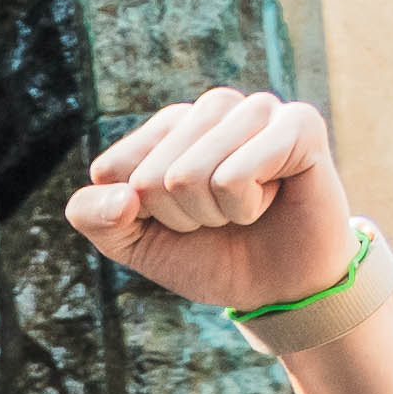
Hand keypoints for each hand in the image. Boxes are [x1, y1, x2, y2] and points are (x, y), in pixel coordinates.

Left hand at [60, 89, 355, 315]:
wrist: (278, 286)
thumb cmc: (207, 255)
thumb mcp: (132, 243)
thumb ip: (93, 216)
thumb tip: (123, 195)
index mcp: (167, 126)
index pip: (112, 170)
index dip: (138, 214)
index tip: (177, 218)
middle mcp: (212, 108)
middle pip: (151, 177)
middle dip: (181, 217)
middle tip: (219, 218)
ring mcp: (257, 109)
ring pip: (189, 175)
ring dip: (214, 212)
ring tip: (244, 207)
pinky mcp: (299, 124)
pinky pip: (235, 175)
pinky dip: (245, 206)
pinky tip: (272, 197)